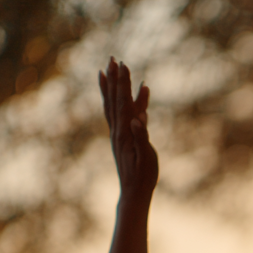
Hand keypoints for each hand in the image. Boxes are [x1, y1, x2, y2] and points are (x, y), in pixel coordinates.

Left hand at [99, 58, 158, 201]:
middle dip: (115, 79)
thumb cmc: (143, 176)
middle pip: (114, 99)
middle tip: (113, 59)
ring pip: (112, 106)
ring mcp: (117, 134)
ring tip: (107, 71)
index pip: (123, 102)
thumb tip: (138, 119)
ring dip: (111, 88)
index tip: (123, 65)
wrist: (133, 192)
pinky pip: (116, 115)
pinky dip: (117, 102)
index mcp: (125, 132)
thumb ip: (142, 137)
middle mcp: (117, 130)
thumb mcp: (146, 158)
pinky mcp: (120, 139)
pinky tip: (122, 97)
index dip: (123, 84)